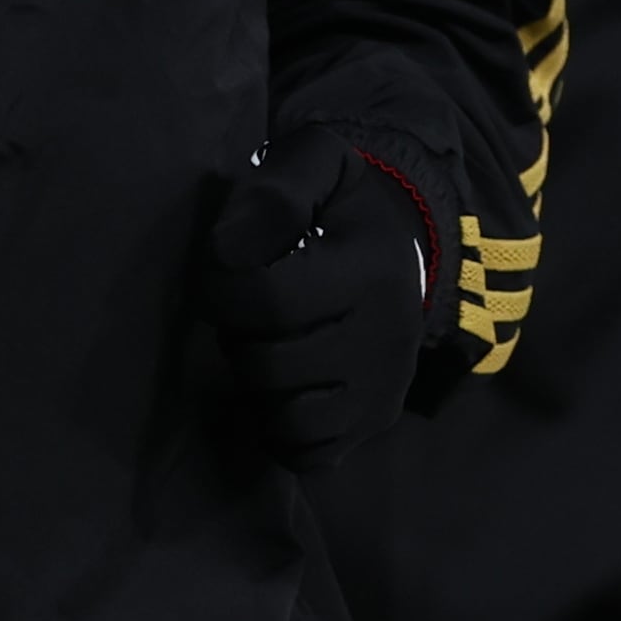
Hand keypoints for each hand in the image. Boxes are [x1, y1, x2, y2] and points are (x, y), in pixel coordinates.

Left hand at [200, 129, 433, 469]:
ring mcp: (385, 389)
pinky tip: (281, 386)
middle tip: (246, 309)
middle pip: (269, 365)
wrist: (399, 249)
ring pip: (288, 418)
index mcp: (370, 270)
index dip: (220, 288)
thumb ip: (277, 189)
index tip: (221, 268)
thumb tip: (229, 251)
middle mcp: (387, 339)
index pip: (267, 299)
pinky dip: (280, 429)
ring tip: (266, 344)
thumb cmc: (339, 208)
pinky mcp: (375, 421)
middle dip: (238, 337)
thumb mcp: (317, 166)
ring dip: (258, 386)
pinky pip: (308, 454)